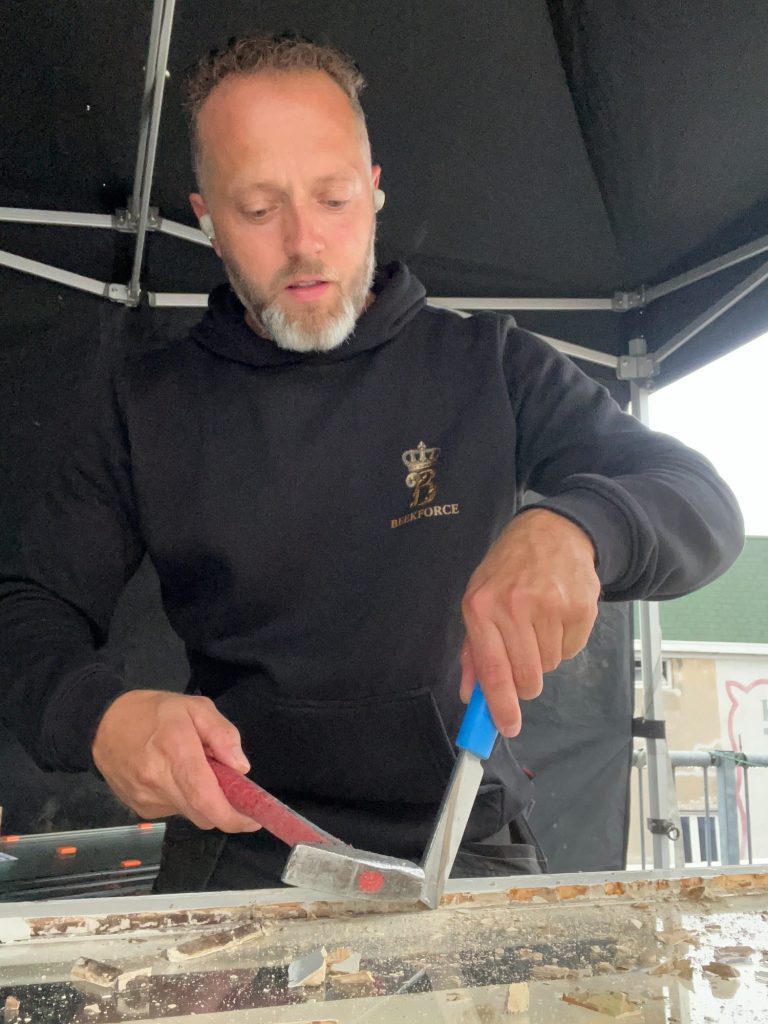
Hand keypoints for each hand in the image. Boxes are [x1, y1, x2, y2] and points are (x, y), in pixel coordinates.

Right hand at [92, 690, 261, 831]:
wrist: (102, 725)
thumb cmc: (154, 712)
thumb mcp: (195, 707)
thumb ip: (221, 734)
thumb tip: (241, 768)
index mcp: (175, 751)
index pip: (207, 798)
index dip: (233, 815)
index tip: (254, 818)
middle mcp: (159, 781)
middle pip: (202, 814)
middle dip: (225, 811)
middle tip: (234, 790)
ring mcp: (146, 799)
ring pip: (190, 814)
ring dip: (204, 802)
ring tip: (197, 771)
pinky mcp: (139, 809)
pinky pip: (174, 812)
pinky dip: (185, 800)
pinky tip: (177, 778)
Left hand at [460, 509, 599, 736]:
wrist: (552, 533)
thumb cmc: (508, 570)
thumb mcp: (479, 599)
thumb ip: (473, 650)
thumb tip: (472, 694)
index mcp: (481, 607)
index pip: (493, 670)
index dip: (501, 706)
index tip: (507, 728)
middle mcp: (514, 606)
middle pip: (527, 677)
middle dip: (526, 681)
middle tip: (524, 659)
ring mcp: (550, 606)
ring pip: (550, 666)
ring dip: (544, 656)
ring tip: (539, 623)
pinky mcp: (580, 607)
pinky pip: (571, 650)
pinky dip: (564, 643)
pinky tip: (557, 616)